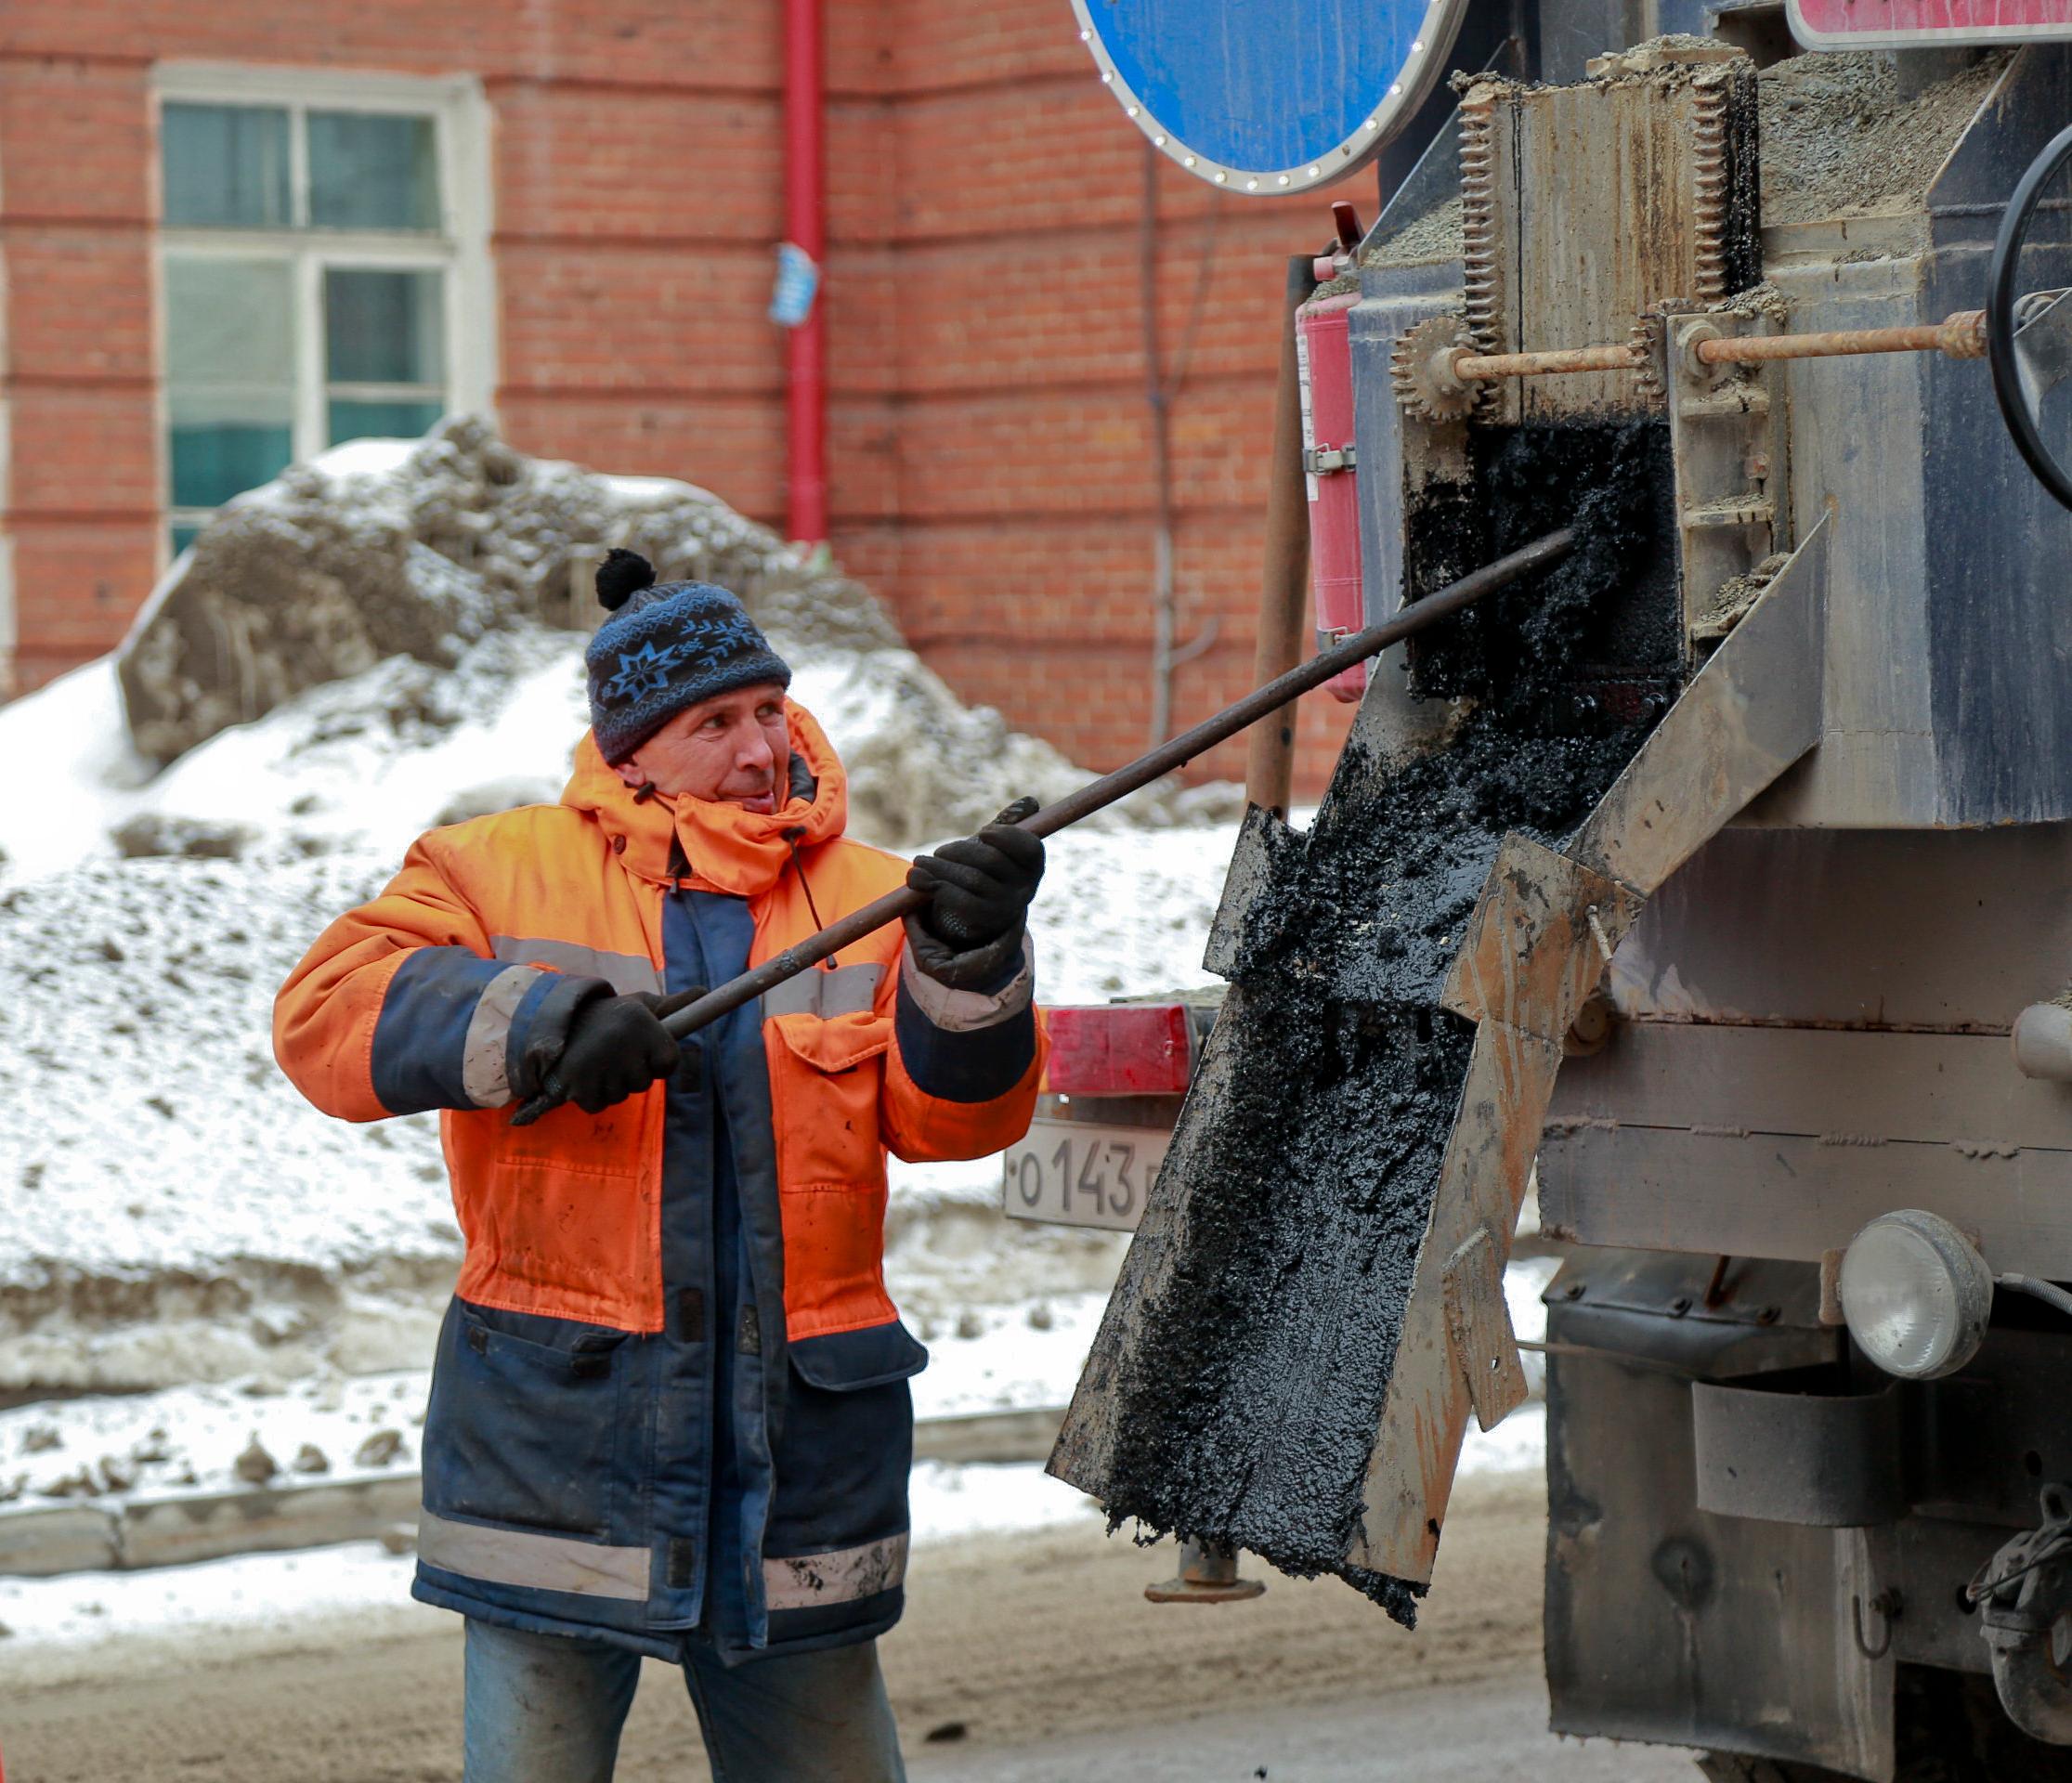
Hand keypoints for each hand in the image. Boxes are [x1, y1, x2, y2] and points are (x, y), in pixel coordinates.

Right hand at [553, 992, 679, 1113]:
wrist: (554, 1020)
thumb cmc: (608, 1017)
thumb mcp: (640, 1005)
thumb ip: (673, 1005)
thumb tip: (704, 990)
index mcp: (641, 1022)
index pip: (670, 1063)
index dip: (658, 1060)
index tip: (642, 1048)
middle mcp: (623, 1042)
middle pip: (644, 1082)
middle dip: (632, 1072)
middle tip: (613, 1052)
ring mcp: (600, 1065)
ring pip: (622, 1095)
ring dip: (612, 1084)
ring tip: (597, 1060)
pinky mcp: (578, 1085)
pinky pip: (599, 1104)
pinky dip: (592, 1095)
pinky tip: (584, 1074)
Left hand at [907, 798, 1044, 951]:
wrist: (985, 911)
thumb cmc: (992, 870)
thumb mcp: (1001, 848)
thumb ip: (1009, 824)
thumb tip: (1030, 801)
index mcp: (1033, 867)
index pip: (1029, 848)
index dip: (1006, 836)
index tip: (984, 831)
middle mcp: (1024, 889)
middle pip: (990, 861)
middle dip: (960, 851)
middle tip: (939, 852)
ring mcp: (1005, 906)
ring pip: (971, 879)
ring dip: (939, 867)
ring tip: (919, 862)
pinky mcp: (983, 920)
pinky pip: (958, 899)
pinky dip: (934, 885)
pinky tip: (917, 879)